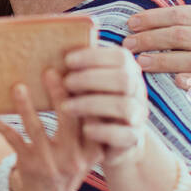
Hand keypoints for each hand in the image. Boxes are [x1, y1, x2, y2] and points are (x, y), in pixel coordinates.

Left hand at [0, 69, 102, 190]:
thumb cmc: (69, 161)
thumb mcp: (88, 151)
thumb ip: (92, 124)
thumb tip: (88, 82)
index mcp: (93, 150)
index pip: (94, 121)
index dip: (88, 99)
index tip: (79, 75)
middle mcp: (73, 158)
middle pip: (68, 121)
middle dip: (59, 96)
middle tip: (49, 72)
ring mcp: (50, 162)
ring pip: (37, 129)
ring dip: (26, 107)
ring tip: (18, 87)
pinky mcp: (28, 164)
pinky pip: (13, 140)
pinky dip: (1, 126)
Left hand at [60, 44, 148, 170]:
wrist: (108, 141)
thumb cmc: (90, 103)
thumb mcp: (86, 85)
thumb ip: (79, 69)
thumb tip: (52, 49)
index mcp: (128, 72)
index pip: (120, 57)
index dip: (95, 56)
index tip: (67, 60)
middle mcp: (137, 92)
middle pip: (124, 79)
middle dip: (92, 78)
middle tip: (66, 82)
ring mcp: (138, 116)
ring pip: (124, 106)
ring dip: (92, 104)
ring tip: (65, 107)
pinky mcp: (134, 140)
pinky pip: (124, 135)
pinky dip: (104, 131)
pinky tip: (85, 130)